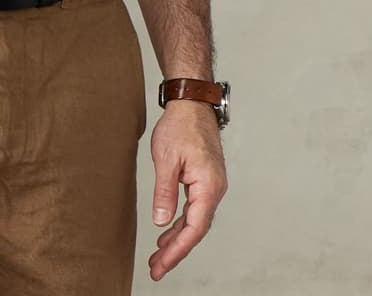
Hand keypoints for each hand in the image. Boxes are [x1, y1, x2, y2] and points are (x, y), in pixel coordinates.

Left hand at [147, 98, 227, 280]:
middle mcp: (215, 189)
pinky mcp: (205, 180)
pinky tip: (168, 230)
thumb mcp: (166, 159)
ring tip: (158, 255)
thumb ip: (165, 192)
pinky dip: (181, 222)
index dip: (177, 250)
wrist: (192, 103)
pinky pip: (195, 208)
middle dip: (175, 250)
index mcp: (208, 186)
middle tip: (156, 268)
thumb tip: (162, 221)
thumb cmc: (180, 126)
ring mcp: (212, 185)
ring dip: (177, 238)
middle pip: (196, 230)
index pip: (194, 229)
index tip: (161, 265)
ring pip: (195, 220)